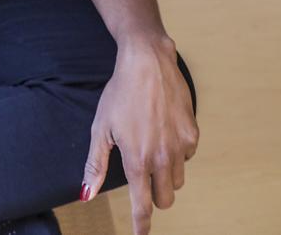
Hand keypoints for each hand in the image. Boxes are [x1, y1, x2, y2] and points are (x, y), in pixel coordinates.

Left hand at [80, 35, 198, 234]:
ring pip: (177, 180)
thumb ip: (94, 164)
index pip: (142, 205)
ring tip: (150, 149)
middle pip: (165, 199)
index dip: (141, 225)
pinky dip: (176, 154)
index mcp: (136, 159)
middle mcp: (162, 157)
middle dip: (154, 196)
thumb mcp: (100, 128)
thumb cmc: (120, 93)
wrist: (148, 63)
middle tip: (142, 177)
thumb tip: (86, 194)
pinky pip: (187, 158)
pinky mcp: (193, 134)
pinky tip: (163, 133)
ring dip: (165, 175)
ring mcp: (181, 147)